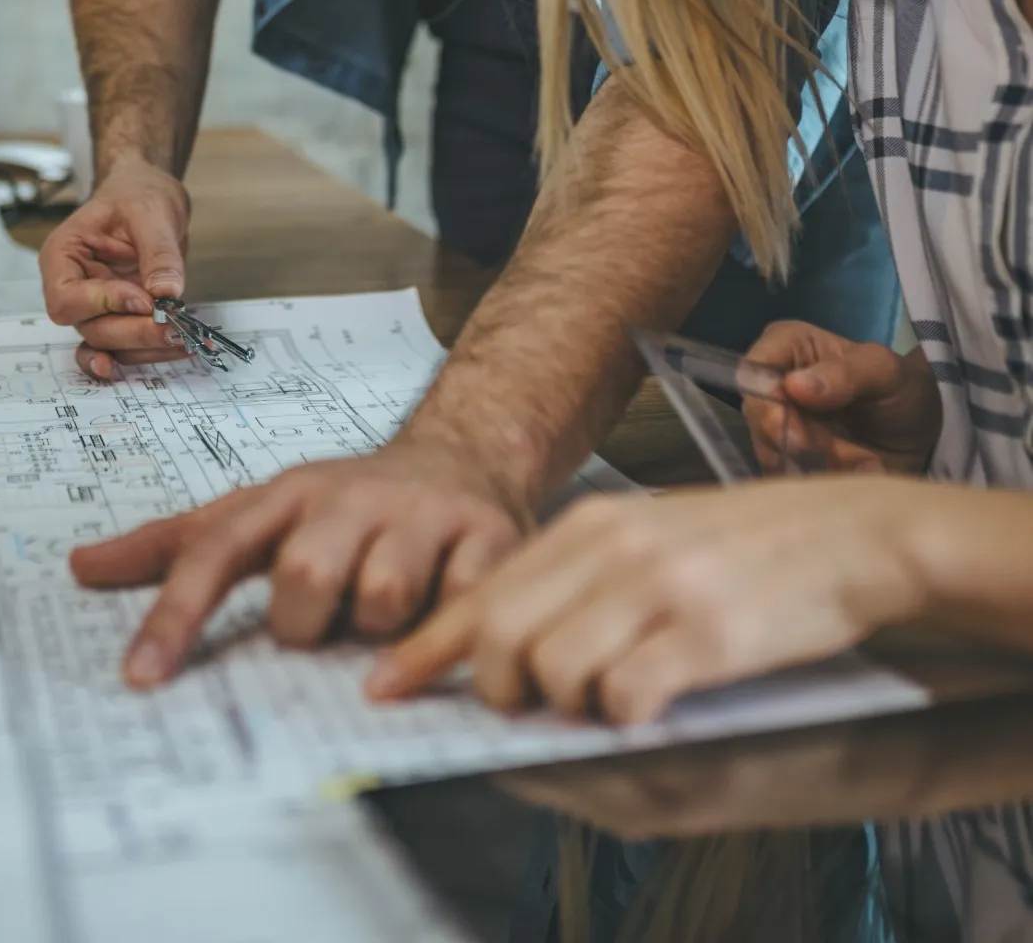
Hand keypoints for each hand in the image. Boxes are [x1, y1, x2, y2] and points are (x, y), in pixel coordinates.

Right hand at [37, 153, 191, 378]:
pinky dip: (149, 352)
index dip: (102, 304)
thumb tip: (166, 292)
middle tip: (172, 327)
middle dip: (132, 332)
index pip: (66, 297)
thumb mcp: (150, 211)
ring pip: (110, 343)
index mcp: (63, 255)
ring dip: (145, 347)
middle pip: (90, 327)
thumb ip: (158, 252)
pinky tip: (174, 351)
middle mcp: (74, 286)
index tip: (143, 298)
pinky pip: (125, 346)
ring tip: (184, 340)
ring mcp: (96, 306)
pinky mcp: (121, 316)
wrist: (149, 195)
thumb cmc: (137, 194)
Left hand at [70, 437, 526, 686]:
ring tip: (386, 615)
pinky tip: (442, 619)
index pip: (214, 551)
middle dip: (305, 625)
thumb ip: (176, 544)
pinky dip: (443, 633)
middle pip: (303, 580)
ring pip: (380, 600)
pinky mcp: (487, 537)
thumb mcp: (262, 511)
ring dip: (377, 633)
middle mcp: (349, 497)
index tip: (140, 679)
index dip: (175, 615)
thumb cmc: (347, 504)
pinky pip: (456, 605)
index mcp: (287, 494)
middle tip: (320, 624)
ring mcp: (420, 516)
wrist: (463, 455)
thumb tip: (79, 567)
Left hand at [367, 476, 930, 724]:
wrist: (851, 533)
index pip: (485, 592)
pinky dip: (625, 717)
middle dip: (496, 692)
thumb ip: (584, 576)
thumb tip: (510, 638)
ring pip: (556, 671)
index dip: (429, 649)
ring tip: (604, 704)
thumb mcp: (651, 535)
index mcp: (594, 523)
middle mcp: (616, 548)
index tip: (389, 687)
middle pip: (503, 636)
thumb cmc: (751, 543)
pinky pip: (629, 695)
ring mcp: (661, 589)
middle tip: (520, 714)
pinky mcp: (709, 634)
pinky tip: (649, 709)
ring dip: (568, 708)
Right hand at [742, 322, 941, 475]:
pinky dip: (825, 484)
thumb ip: (845, 374)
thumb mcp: (885, 372)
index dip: (767, 403)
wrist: (920, 435)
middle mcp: (773, 383)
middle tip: (844, 455)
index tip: (799, 436)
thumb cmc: (900, 389)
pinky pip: (789, 479)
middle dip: (803, 444)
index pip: (753, 370)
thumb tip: (793, 386)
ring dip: (822, 466)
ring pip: (773, 453)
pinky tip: (859, 473)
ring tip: (864, 462)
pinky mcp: (787, 459)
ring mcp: (777, 424)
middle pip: (759, 418)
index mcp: (788, 345)